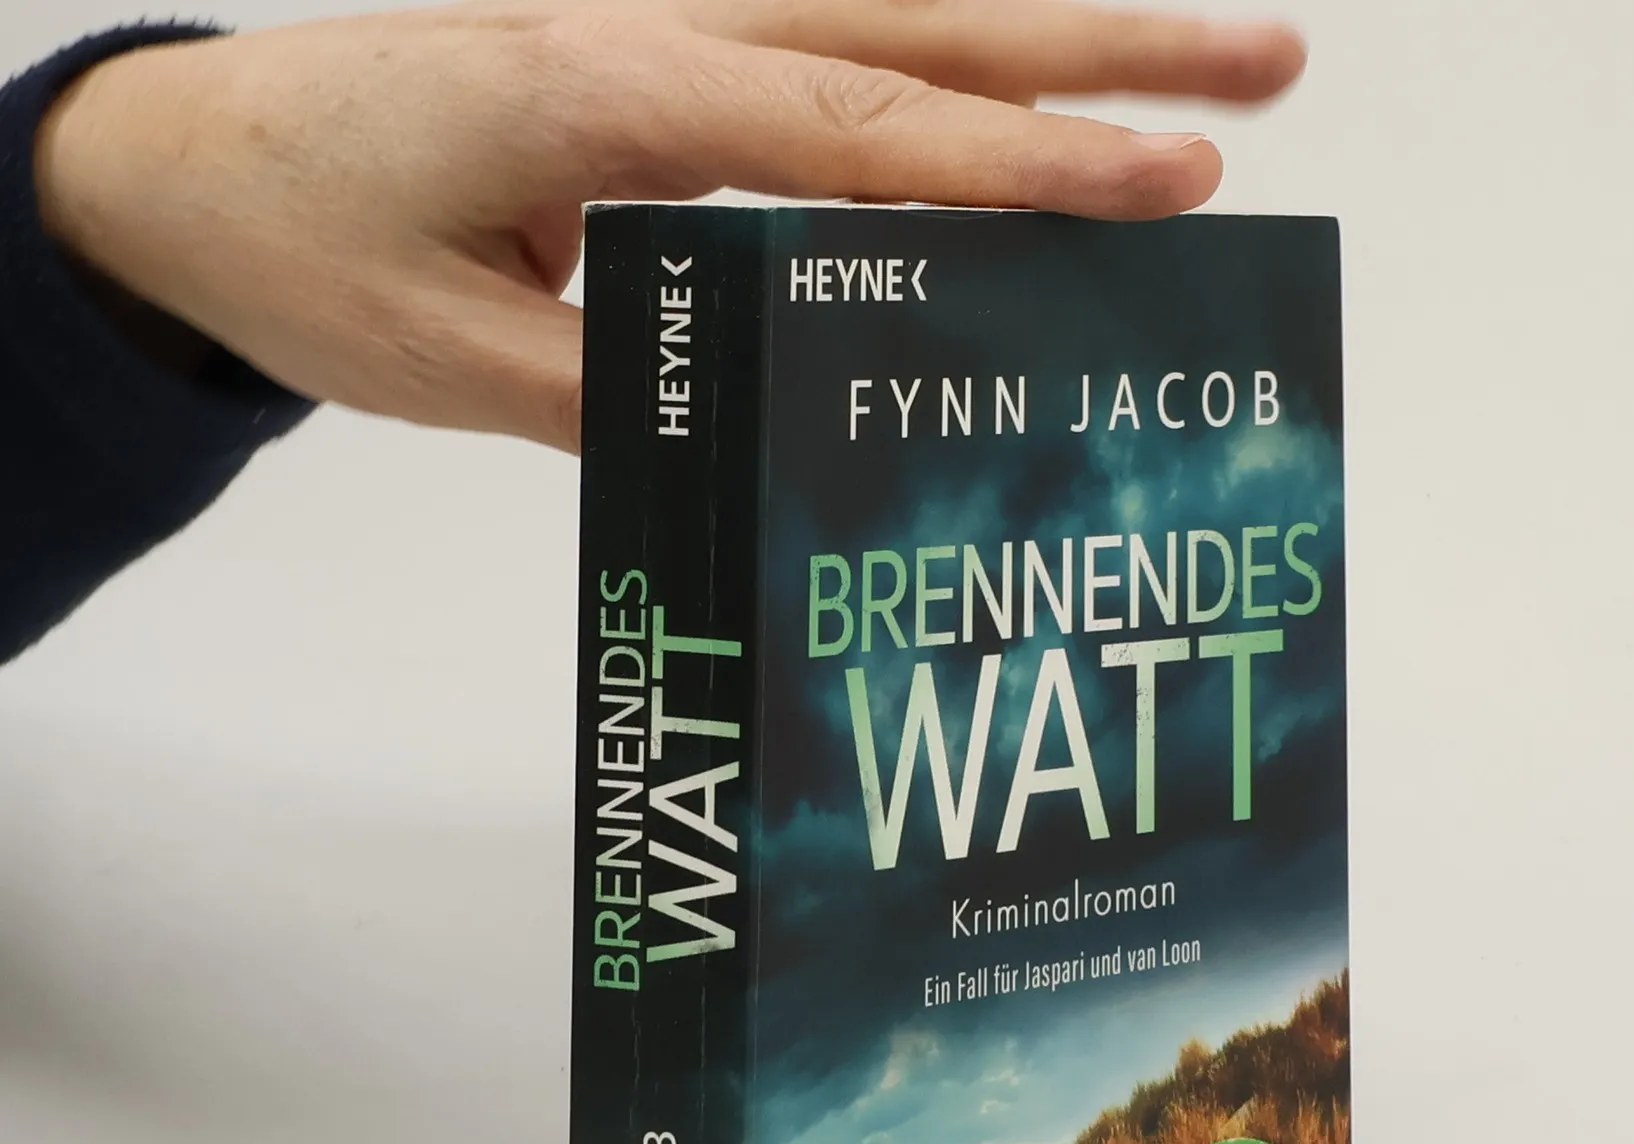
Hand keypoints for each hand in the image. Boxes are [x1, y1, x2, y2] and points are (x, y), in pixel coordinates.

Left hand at [33, 2, 1305, 452]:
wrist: (182, 165)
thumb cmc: (300, 246)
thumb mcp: (450, 364)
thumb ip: (625, 395)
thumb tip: (782, 431)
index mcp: (609, 89)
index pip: (866, 129)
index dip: (1026, 163)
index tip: (1170, 181)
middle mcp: (660, 32)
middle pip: (925, 31)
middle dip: (1107, 50)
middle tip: (1268, 70)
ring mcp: (669, 36)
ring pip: (899, 24)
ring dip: (1057, 44)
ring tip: (1206, 77)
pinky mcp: (664, 71)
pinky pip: (838, 65)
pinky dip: (955, 84)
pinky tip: (1035, 110)